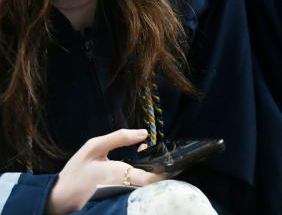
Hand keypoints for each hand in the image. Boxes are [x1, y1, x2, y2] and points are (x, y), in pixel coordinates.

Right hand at [46, 129, 165, 214]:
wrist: (59, 197)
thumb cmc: (76, 172)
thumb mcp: (94, 147)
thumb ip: (120, 138)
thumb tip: (144, 133)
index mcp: (119, 175)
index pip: (152, 178)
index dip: (165, 171)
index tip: (170, 159)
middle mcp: (123, 189)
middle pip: (152, 185)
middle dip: (160, 172)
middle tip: (158, 158)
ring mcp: (121, 198)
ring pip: (145, 189)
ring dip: (151, 177)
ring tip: (147, 163)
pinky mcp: (118, 202)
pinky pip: (136, 193)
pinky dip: (141, 184)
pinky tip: (136, 174)